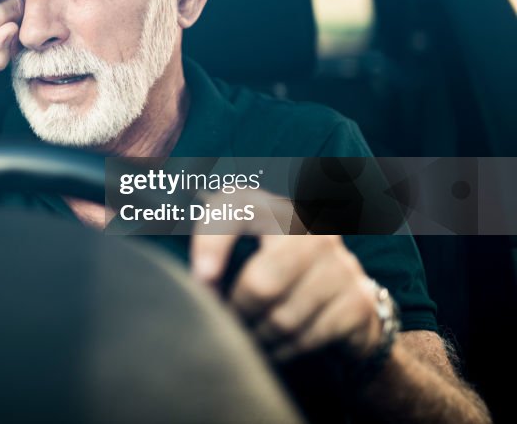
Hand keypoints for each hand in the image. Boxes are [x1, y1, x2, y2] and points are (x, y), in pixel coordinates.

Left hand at [190, 192, 382, 362]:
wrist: (343, 287)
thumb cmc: (275, 262)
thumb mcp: (243, 237)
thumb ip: (214, 243)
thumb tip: (201, 282)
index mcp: (274, 206)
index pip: (235, 210)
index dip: (212, 243)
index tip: (199, 280)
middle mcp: (311, 227)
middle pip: (261, 284)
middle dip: (238, 312)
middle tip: (229, 322)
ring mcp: (339, 263)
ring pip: (284, 318)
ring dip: (260, 336)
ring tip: (251, 335)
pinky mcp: (357, 299)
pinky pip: (309, 337)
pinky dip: (286, 349)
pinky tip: (277, 346)